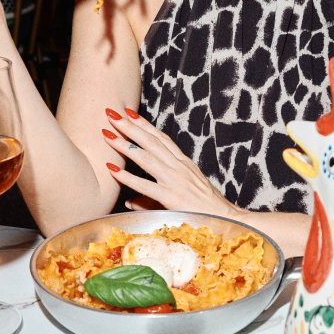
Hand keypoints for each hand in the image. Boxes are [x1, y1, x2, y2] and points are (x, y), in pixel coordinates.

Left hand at [102, 108, 238, 217]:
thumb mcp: (181, 196)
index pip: (161, 138)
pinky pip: (145, 186)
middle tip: (112, 113)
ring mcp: (175, 180)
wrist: (227, 220)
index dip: (144, 124)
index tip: (129, 112)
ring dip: (124, 144)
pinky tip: (112, 170)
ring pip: (145, 157)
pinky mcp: (171, 197)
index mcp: (183, 163)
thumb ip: (153, 197)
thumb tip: (129, 201)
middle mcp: (179, 167)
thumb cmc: (205, 209)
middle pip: (151, 141)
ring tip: (107, 134)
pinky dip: (127, 177)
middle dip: (130, 126)